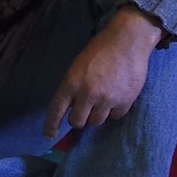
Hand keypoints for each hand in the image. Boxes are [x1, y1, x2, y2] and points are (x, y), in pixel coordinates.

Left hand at [44, 6, 162, 139]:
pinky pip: (115, 117)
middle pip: (77, 122)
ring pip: (96, 122)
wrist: (127, 40)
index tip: (49, 135)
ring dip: (97, 114)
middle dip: (79, 118)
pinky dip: (114, 110)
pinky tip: (117, 95)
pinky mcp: (124, 102)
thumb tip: (70, 108)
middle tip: (85, 108)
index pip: (56, 110)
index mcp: (71, 83)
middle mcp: (88, 94)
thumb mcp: (78, 66)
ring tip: (103, 98)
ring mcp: (107, 99)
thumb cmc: (100, 50)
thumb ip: (73, 87)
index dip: (51, 125)